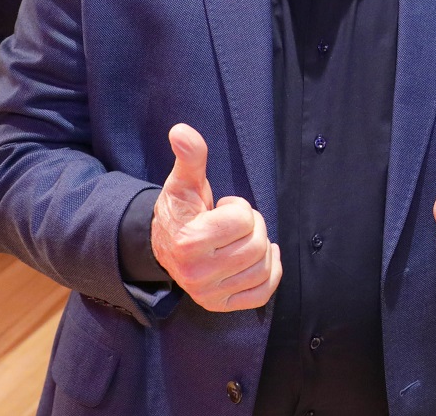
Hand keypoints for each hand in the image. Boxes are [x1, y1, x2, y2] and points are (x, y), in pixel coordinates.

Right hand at [150, 124, 281, 311]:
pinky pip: (262, 293)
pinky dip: (270, 273)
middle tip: (233, 224)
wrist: (165, 244)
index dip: (238, 208)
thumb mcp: (184, 182)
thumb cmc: (181, 210)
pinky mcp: (219, 305)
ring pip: (263, 267)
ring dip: (260, 247)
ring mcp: (208, 294)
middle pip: (256, 244)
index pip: (243, 219)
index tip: (221, 209)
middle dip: (252, 226)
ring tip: (239, 240)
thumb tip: (181, 131)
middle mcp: (196, 274)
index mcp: (188, 242)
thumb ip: (190, 156)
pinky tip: (261, 257)